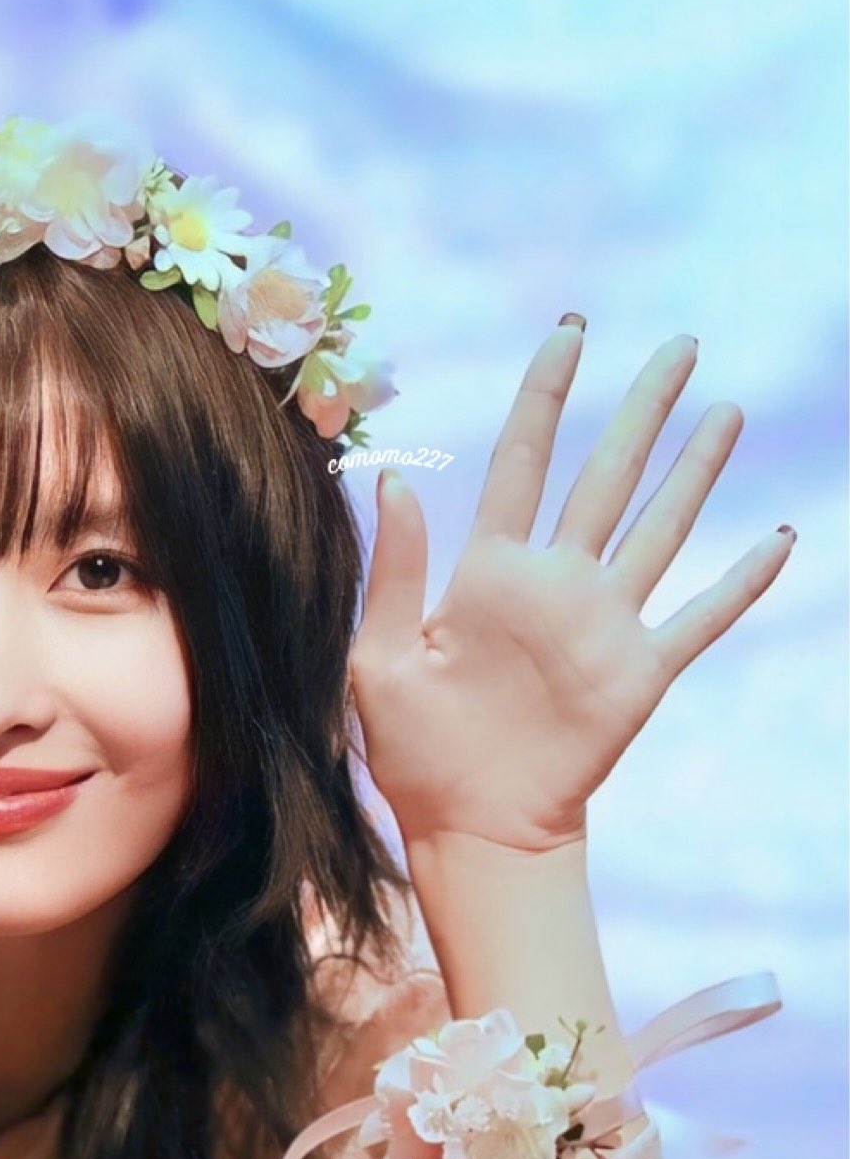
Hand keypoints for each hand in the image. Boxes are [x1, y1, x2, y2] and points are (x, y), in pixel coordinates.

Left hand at [352, 322, 794, 852]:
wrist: (467, 824)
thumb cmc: (410, 748)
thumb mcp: (379, 658)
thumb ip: (397, 572)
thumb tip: (392, 481)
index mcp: (487, 572)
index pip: (521, 463)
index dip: (545, 397)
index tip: (570, 334)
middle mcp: (554, 584)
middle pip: (606, 476)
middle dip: (642, 410)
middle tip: (681, 345)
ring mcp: (603, 624)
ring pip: (660, 527)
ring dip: (695, 472)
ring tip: (725, 411)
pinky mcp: (640, 673)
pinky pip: (700, 618)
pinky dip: (741, 582)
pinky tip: (780, 538)